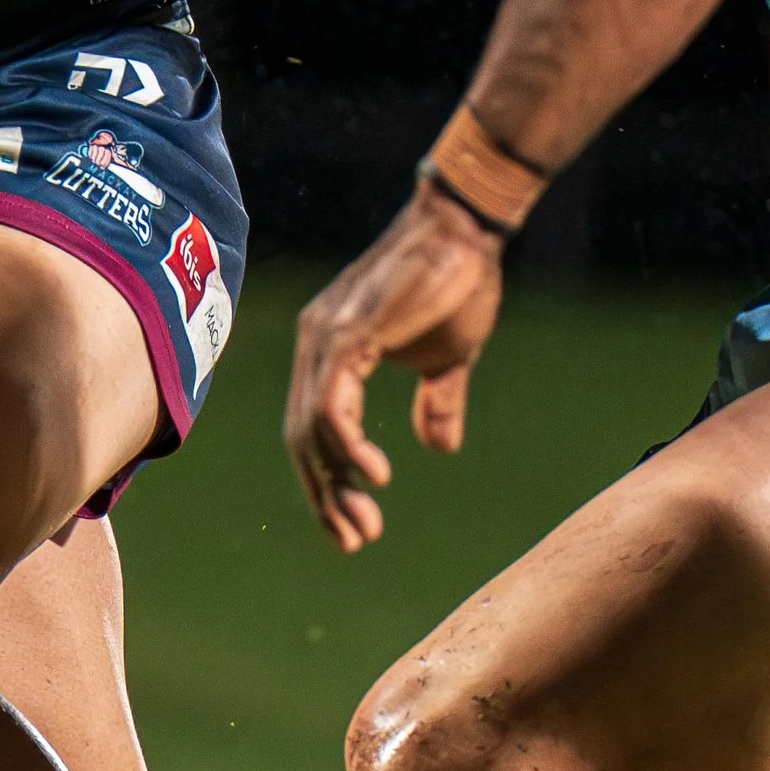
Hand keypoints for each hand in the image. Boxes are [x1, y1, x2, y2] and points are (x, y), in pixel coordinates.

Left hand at [284, 187, 507, 552]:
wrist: (467, 230)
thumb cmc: (459, 284)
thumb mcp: (447, 359)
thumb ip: (436, 402)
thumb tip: (437, 448)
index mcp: (330, 351)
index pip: (312, 429)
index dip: (328, 480)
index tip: (354, 526)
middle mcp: (315, 344)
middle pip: (303, 437)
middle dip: (326, 495)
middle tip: (354, 541)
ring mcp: (325, 336)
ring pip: (311, 427)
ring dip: (336, 483)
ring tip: (364, 524)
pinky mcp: (348, 333)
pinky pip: (334, 403)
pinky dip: (348, 445)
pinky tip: (374, 476)